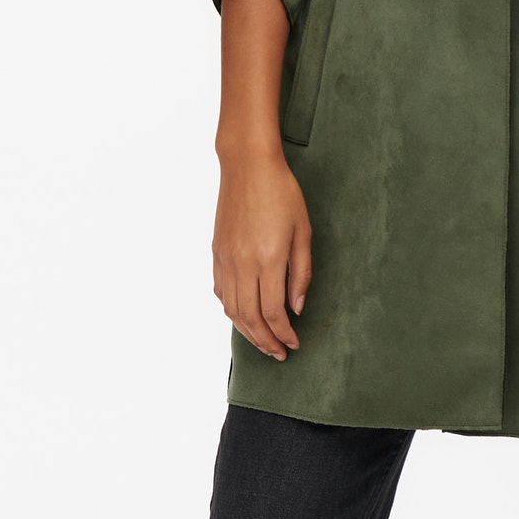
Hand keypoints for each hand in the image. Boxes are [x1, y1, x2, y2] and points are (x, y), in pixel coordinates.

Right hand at [212, 146, 312, 360]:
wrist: (247, 165)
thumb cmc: (282, 192)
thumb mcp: (302, 231)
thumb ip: (300, 272)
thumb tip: (297, 307)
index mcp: (267, 259)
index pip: (272, 312)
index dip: (284, 333)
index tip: (294, 343)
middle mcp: (242, 264)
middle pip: (249, 317)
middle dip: (265, 341)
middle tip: (279, 353)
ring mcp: (225, 259)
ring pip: (231, 309)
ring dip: (247, 331)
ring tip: (263, 342)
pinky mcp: (216, 252)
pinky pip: (220, 291)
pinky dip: (231, 310)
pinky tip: (243, 315)